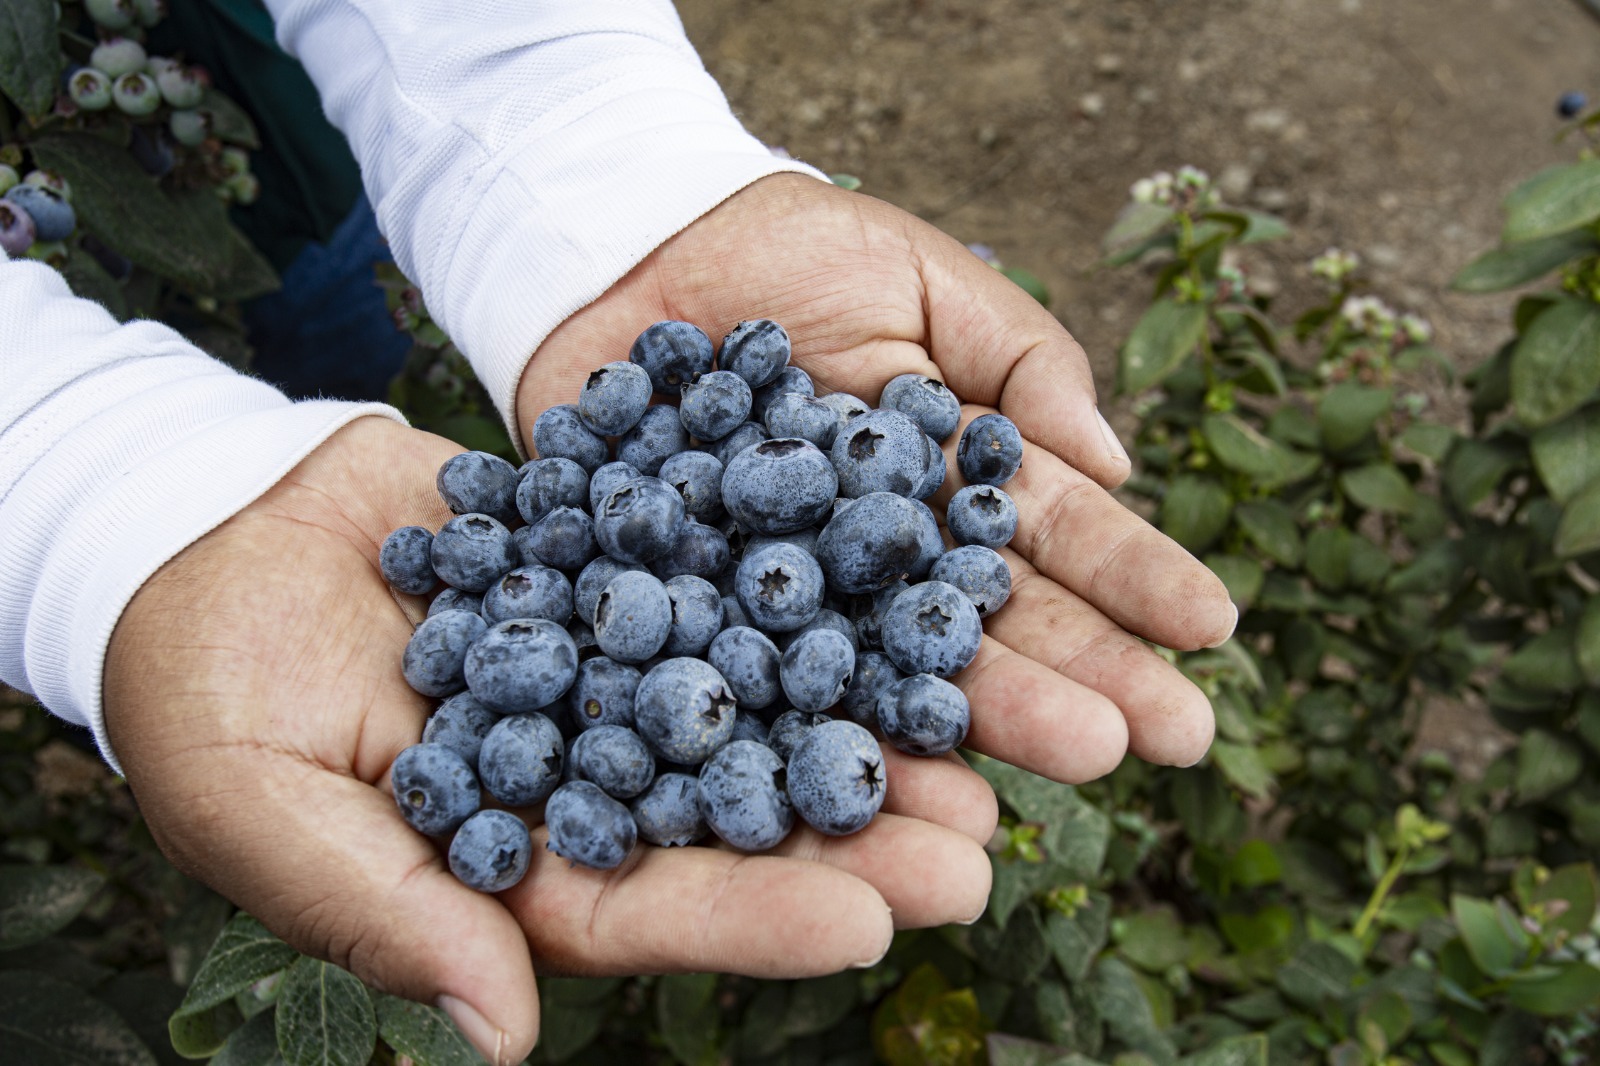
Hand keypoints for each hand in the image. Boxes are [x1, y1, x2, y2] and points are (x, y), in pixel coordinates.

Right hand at [104, 417, 999, 1065]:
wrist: (209, 537)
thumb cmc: (206, 696)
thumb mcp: (266, 814)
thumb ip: (386, 914)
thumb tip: (502, 1041)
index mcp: (526, 861)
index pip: (657, 907)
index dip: (759, 915)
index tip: (870, 922)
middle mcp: (598, 767)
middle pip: (741, 808)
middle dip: (855, 827)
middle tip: (975, 840)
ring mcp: (618, 660)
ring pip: (757, 688)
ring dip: (861, 702)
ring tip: (973, 716)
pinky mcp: (619, 558)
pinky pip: (714, 558)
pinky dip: (794, 557)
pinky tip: (885, 555)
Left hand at [520, 173, 1236, 783]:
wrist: (627, 252)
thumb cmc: (791, 250)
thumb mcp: (924, 275)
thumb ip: (1021, 359)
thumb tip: (1114, 465)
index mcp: (952, 481)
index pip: (1056, 538)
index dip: (1133, 579)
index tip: (1212, 626)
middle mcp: (888, 557)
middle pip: (992, 625)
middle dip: (1084, 677)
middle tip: (1167, 738)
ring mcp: (800, 595)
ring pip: (897, 671)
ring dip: (986, 720)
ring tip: (1075, 760)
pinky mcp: (704, 615)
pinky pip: (766, 680)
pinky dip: (824, 727)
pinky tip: (896, 775)